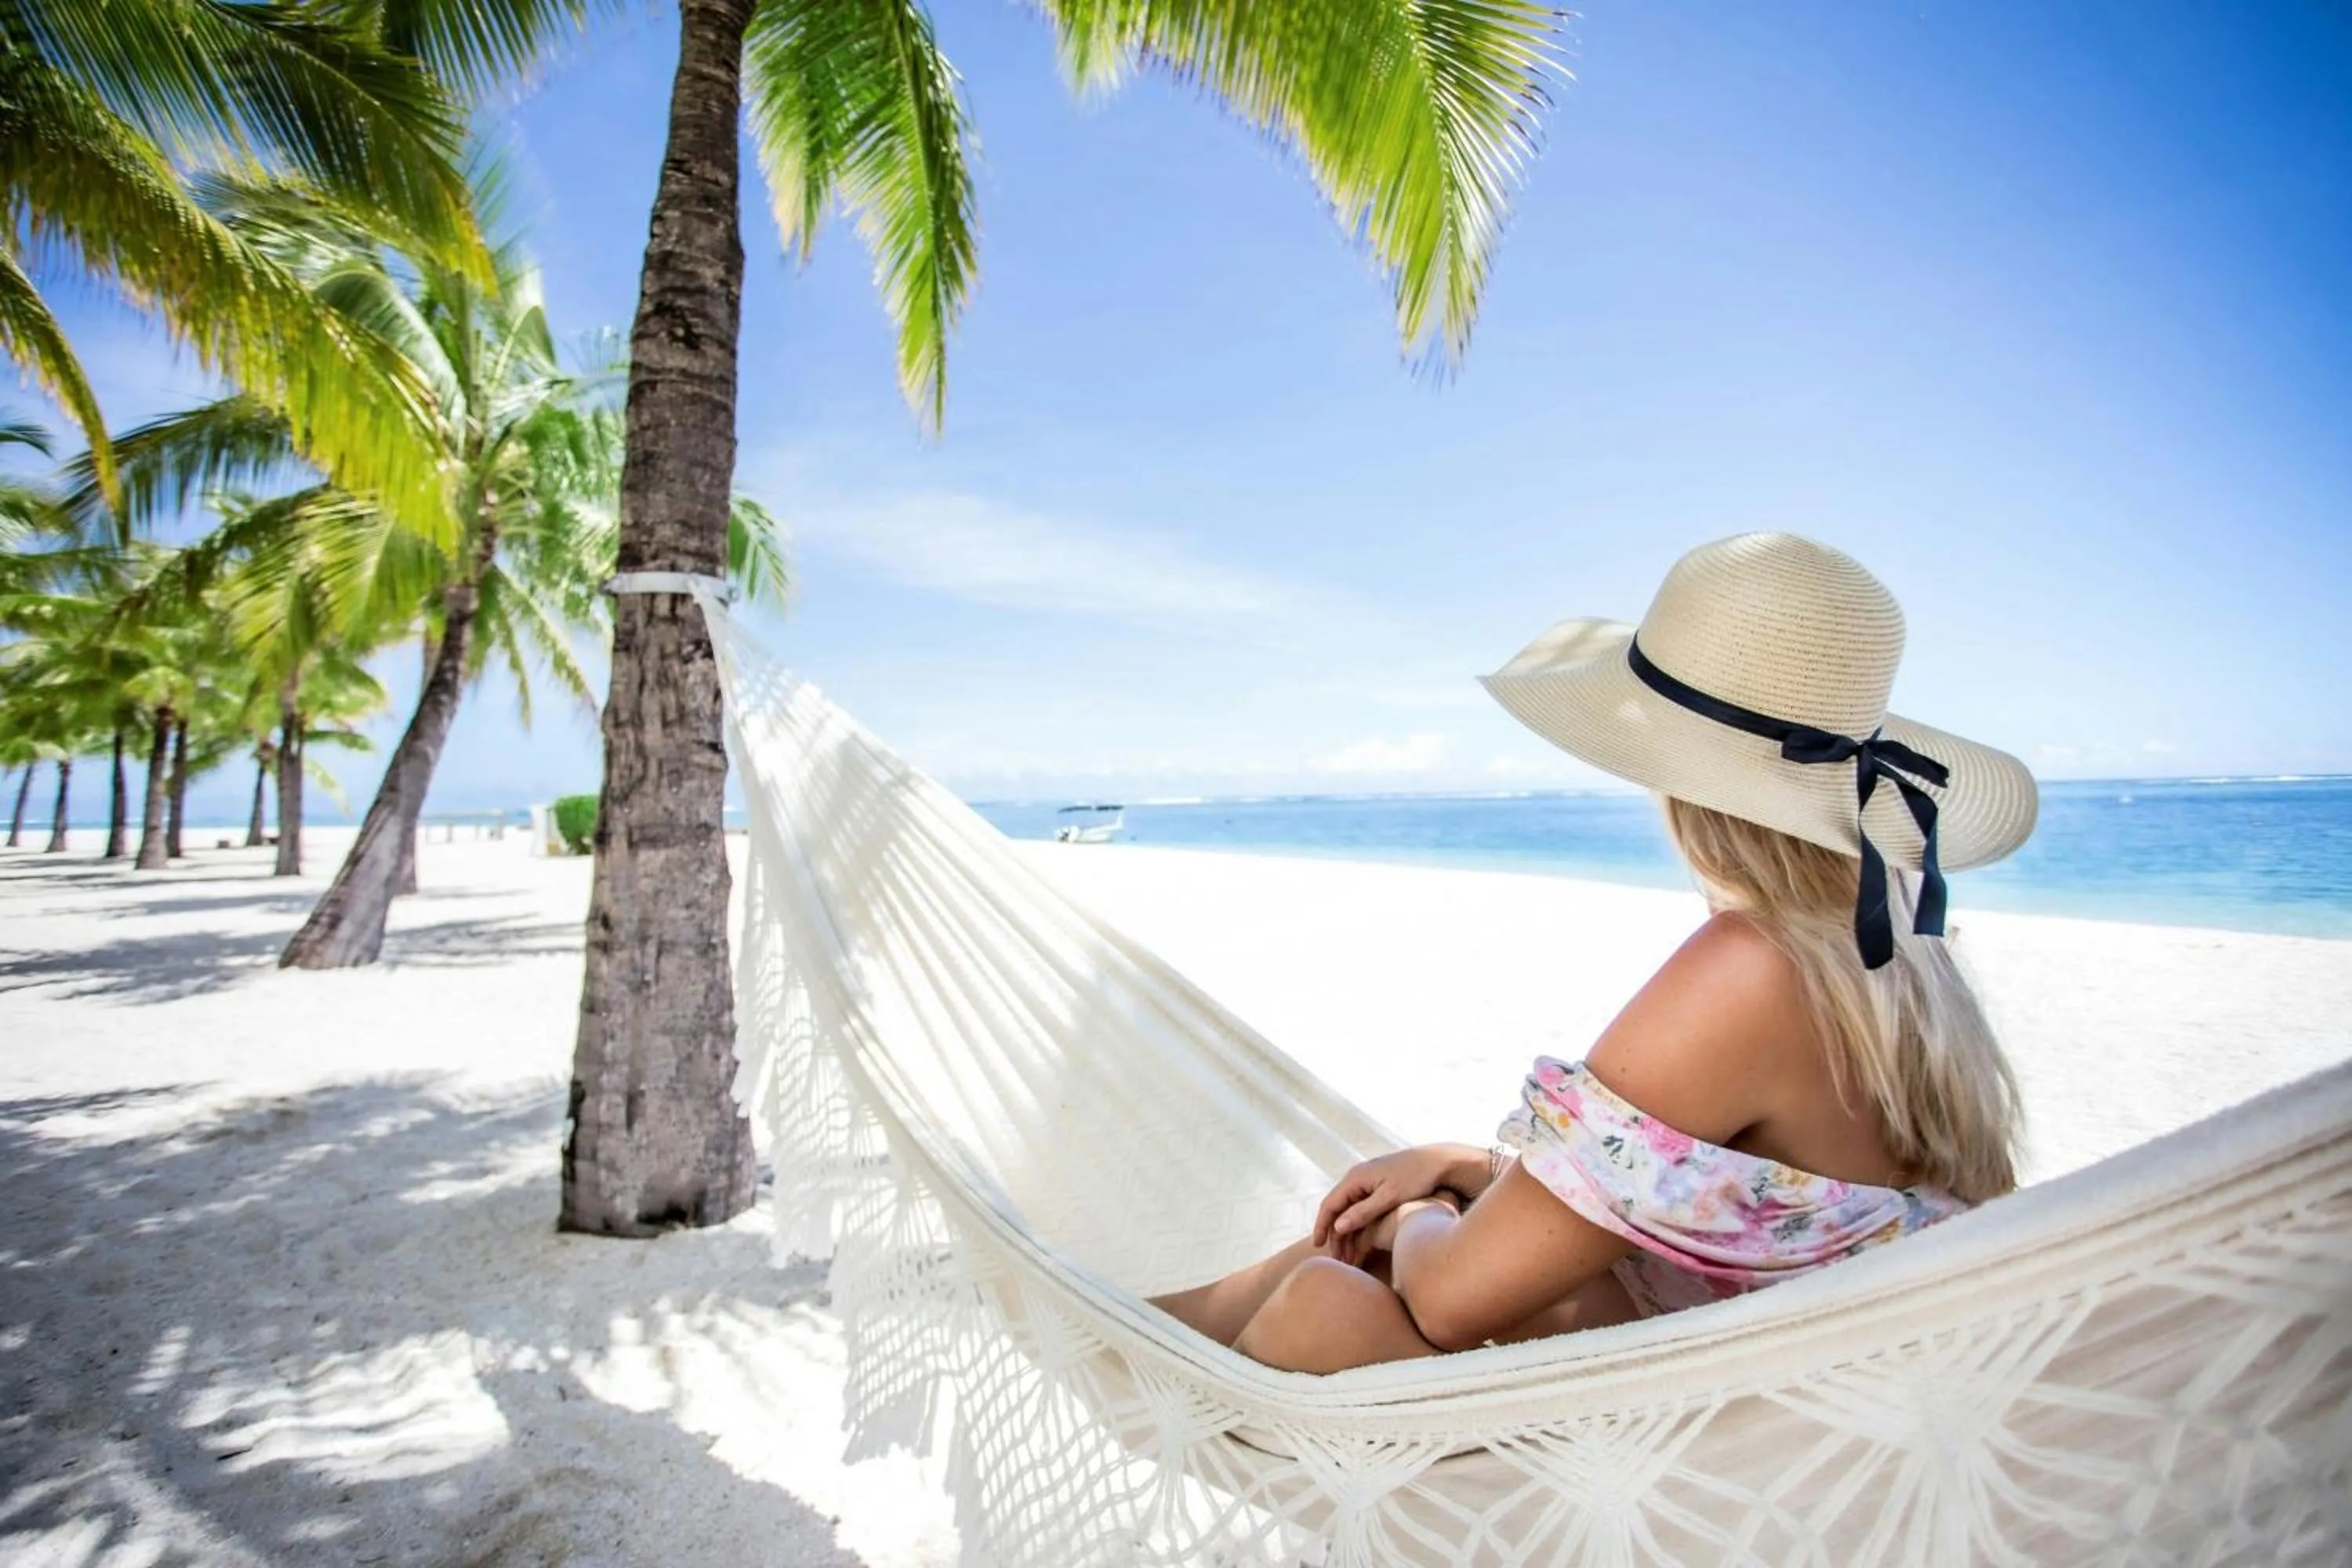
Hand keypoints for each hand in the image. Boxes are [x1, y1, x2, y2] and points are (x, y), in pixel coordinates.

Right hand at [1314, 1146, 1460, 1255]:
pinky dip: (1358, 1224)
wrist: (1441, 1162)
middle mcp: (1358, 1177)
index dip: (1322, 1226)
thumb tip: (1338, 1226)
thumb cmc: (1417, 1178)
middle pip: (1338, 1208)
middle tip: (1338, 1259)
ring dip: (1347, 1232)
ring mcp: (1368, 1180)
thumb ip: (1363, 1212)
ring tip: (1350, 1256)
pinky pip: (1360, 1206)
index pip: (1330, 1204)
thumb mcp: (1390, 1197)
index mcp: (1356, 1177)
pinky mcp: (1379, 1184)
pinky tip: (1362, 1240)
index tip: (1318, 1247)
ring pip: (1349, 1209)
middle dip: (1335, 1234)